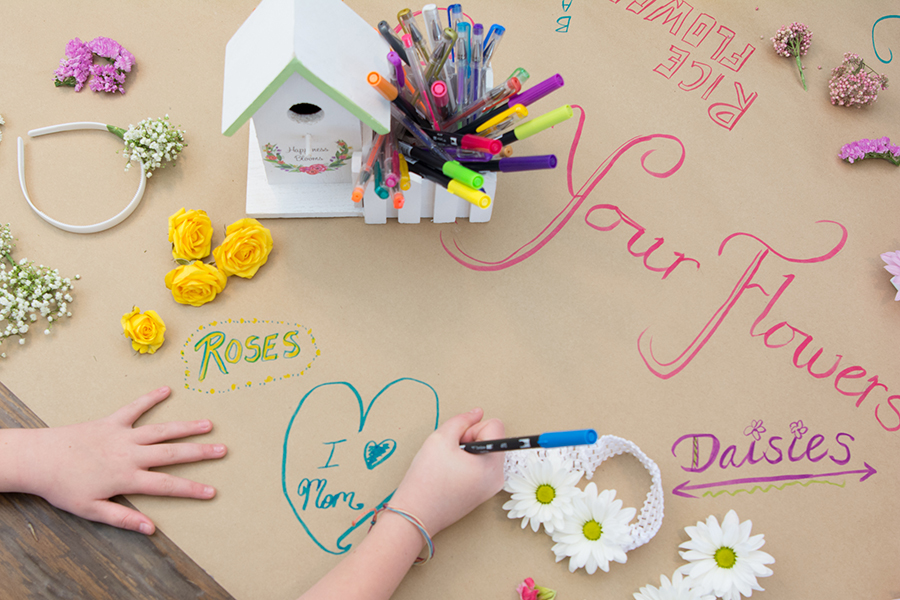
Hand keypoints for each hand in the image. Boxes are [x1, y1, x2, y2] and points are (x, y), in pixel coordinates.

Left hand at [15, 386, 225, 534]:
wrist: (39, 459)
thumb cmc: (63, 488)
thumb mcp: (91, 510)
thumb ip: (123, 518)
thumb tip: (151, 529)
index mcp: (127, 477)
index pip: (167, 485)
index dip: (191, 489)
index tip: (212, 491)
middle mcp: (130, 454)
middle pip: (172, 453)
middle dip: (199, 452)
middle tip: (222, 450)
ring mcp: (122, 435)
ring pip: (161, 430)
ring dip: (186, 427)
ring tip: (208, 424)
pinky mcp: (111, 421)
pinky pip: (134, 408)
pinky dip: (150, 398)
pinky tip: (166, 390)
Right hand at [388, 408, 504, 535]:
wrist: (415, 515)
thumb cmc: (426, 479)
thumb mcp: (440, 438)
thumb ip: (462, 420)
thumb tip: (477, 413)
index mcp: (492, 464)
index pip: (495, 426)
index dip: (473, 428)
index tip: (458, 442)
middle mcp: (498, 477)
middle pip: (492, 440)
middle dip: (471, 440)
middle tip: (450, 454)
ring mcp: (491, 489)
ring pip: (485, 453)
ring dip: (468, 453)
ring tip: (448, 465)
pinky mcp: (482, 495)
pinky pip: (480, 468)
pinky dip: (466, 466)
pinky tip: (449, 475)